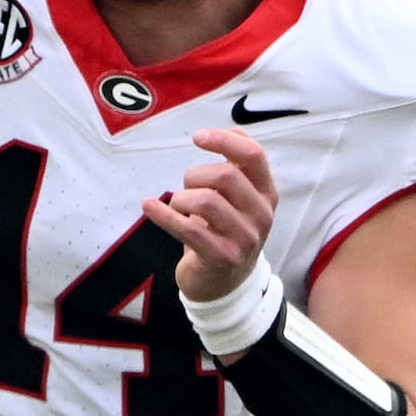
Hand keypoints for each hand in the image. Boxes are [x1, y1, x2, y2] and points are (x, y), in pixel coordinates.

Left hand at [150, 127, 279, 299]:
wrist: (226, 284)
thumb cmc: (227, 230)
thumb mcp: (240, 198)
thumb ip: (238, 166)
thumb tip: (232, 131)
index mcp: (267, 193)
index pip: (253, 155)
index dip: (224, 141)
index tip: (197, 137)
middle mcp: (261, 215)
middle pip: (225, 176)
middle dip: (195, 175)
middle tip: (186, 187)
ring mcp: (244, 239)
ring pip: (205, 201)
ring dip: (181, 198)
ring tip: (178, 206)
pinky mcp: (221, 258)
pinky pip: (187, 229)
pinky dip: (162, 214)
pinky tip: (148, 206)